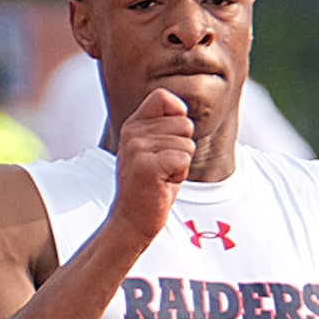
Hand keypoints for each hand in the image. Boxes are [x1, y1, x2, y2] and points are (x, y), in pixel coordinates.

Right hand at [112, 89, 195, 242]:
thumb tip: (184, 109)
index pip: (163, 97)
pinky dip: (180, 175)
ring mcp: (137, 149)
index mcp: (133, 125)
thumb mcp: (153, 148)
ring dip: (181, 164)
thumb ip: (164, 126)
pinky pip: (184, 159)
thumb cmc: (150, 186)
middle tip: (162, 168)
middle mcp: (132, 133)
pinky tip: (163, 184)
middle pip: (184, 123)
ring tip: (161, 176)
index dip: (177, 116)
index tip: (166, 142)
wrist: (132, 221)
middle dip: (182, 149)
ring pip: (187, 143)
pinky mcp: (147, 166)